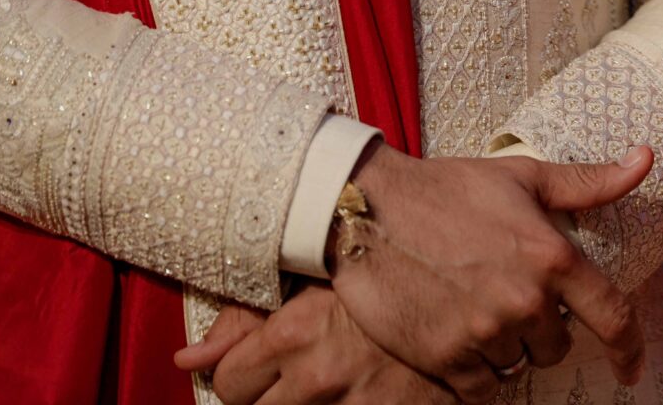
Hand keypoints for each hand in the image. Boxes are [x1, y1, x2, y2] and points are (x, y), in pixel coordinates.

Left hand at [178, 289, 448, 403]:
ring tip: (328, 379)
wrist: (476, 293)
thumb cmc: (393, 271)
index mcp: (296, 331)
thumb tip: (187, 358)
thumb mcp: (319, 277)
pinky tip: (354, 392)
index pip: (228, 378)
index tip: (261, 358)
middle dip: (265, 392)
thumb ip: (246, 316)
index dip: (240, 368)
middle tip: (297, 369)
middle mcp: (318, 376)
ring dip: (301, 404)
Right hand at [331, 144, 652, 398]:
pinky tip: (458, 340)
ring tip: (476, 310)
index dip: (629, 348)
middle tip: (509, 297)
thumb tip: (645, 159)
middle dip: (542, 329)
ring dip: (505, 348)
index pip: (612, 316)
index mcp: (552, 257)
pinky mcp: (445, 357)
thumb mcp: (523, 176)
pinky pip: (480, 389)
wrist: (368, 211)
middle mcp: (525, 301)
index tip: (633, 368)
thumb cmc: (448, 188)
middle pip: (557, 346)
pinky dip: (475, 373)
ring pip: (516, 366)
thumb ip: (587, 182)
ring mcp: (483, 333)